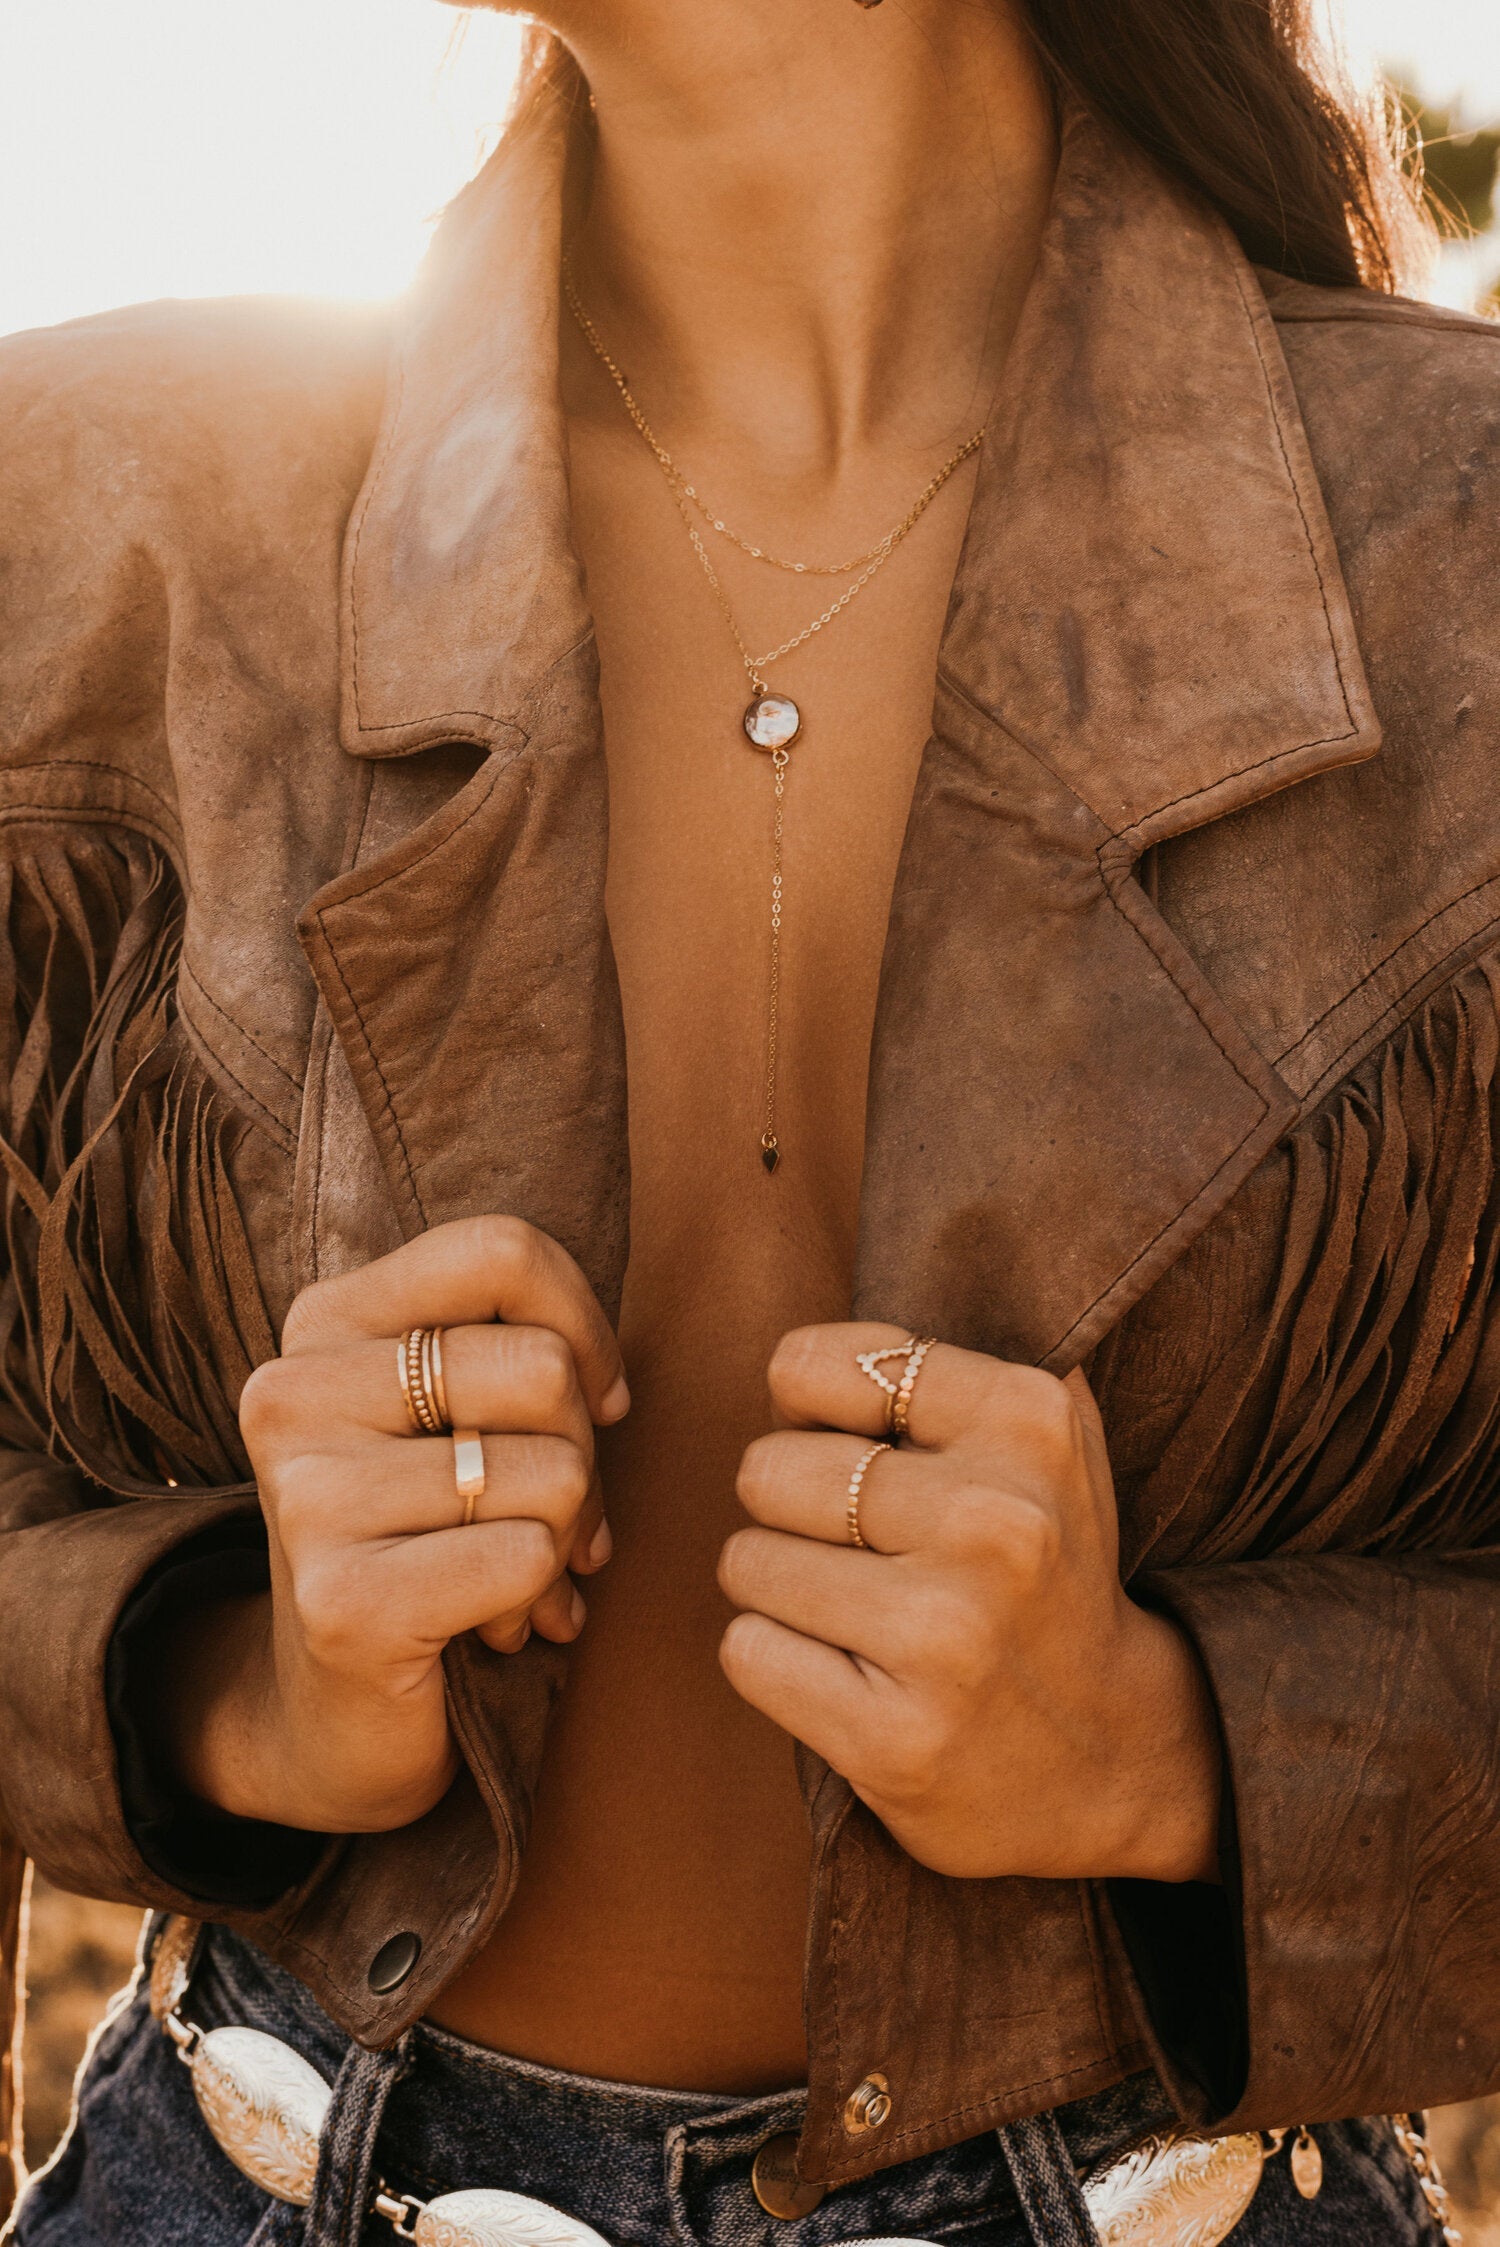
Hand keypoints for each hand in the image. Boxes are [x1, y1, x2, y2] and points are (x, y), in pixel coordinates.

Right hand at [163, 1216, 628, 1834]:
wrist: (332, 1715)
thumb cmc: (426, 1535)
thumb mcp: (455, 1412)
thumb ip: (513, 1346)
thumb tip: (608, 1386)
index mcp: (324, 1321)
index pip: (501, 1251)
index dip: (584, 1326)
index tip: (592, 1400)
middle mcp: (294, 1393)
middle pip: (542, 1369)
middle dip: (585, 1453)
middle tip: (553, 1515)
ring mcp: (309, 1498)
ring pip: (553, 1471)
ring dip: (566, 1538)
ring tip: (514, 1573)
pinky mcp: (343, 1602)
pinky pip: (529, 1556)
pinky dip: (542, 1596)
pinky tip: (494, 1625)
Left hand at [718, 1326, 1220, 1883]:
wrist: (1109, 1752)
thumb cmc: (1033, 1567)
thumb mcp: (1028, 1440)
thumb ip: (925, 1371)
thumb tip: (790, 1366)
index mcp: (1028, 1421)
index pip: (810, 1368)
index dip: (808, 1411)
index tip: (860, 1450)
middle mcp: (996, 1522)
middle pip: (767, 1471)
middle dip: (790, 1509)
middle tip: (861, 1548)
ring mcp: (946, 1636)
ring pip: (747, 1561)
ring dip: (780, 1589)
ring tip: (863, 1614)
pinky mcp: (895, 1737)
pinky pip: (746, 1651)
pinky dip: (775, 1660)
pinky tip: (851, 1674)